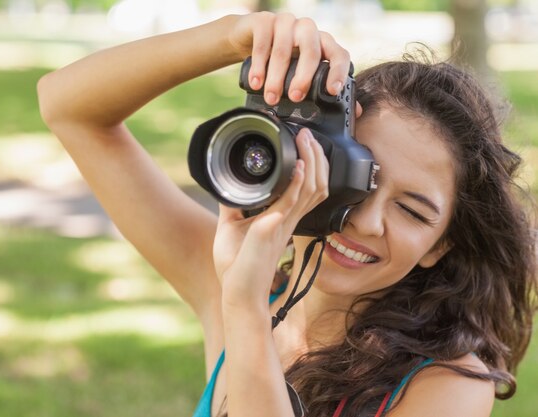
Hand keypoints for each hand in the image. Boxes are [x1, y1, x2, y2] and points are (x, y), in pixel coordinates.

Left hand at [213, 128, 329, 311]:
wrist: (237, 293)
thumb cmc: (237, 266)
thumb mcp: (232, 225)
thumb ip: (234, 203)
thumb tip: (225, 183)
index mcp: (282, 218)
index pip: (307, 189)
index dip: (312, 167)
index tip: (304, 144)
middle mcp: (288, 220)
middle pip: (317, 185)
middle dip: (317, 158)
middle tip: (310, 136)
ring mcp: (283, 224)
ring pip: (310, 189)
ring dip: (311, 163)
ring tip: (308, 142)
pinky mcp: (272, 230)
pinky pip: (291, 203)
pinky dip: (297, 184)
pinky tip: (299, 167)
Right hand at [227, 11, 360, 113]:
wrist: (246, 38)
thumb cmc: (278, 60)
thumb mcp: (301, 73)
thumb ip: (323, 88)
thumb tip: (356, 111)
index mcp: (322, 43)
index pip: (338, 54)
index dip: (338, 71)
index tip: (332, 91)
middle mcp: (307, 30)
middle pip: (311, 52)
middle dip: (303, 78)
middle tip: (295, 98)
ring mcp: (285, 23)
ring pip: (284, 49)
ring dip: (276, 77)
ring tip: (272, 98)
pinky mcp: (264, 21)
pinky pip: (263, 44)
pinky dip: (259, 66)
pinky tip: (256, 82)